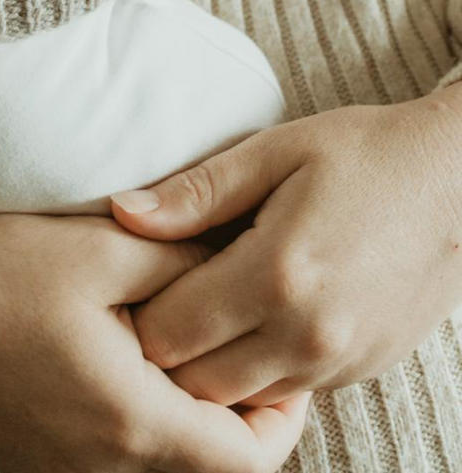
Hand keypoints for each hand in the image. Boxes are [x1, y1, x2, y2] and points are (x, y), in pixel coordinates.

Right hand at [0, 191, 309, 472]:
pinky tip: (131, 355)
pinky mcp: (31, 453)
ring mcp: (59, 467)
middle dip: (240, 416)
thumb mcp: (106, 249)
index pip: (247, 461)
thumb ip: (191, 267)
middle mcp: (98, 465)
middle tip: (245, 345)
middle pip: (207, 470)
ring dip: (189, 419)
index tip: (283, 359)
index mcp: (129, 420)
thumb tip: (248, 267)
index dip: (283, 415)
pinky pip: (113, 457)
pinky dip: (142, 419)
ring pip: (160, 465)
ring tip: (192, 344)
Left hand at [111, 88, 461, 406]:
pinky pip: (283, 393)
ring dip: (207, 366)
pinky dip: (253, 371)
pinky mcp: (359, 371)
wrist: (456, 181)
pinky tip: (248, 319)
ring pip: (238, 399)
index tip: (128, 279)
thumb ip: (196, 191)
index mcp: (276, 273)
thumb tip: (121, 212)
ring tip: (199, 307)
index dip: (135, 311)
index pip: (169, 332)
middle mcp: (306, 333)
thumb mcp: (275, 150)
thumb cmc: (364, 153)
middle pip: (195, 382)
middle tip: (153, 298)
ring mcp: (337, 360)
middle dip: (163, 349)